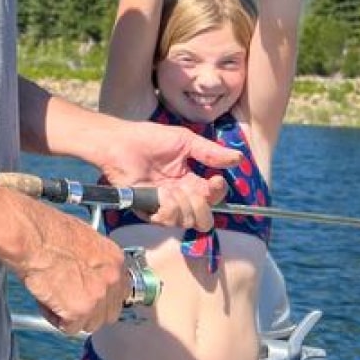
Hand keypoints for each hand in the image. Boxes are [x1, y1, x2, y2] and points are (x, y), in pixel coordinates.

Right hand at [12, 197, 126, 334]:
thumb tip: (88, 271)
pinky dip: (55, 318)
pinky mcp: (79, 311)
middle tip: (69, 299)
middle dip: (90, 311)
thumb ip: (93, 260)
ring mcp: (98, 297)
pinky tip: (46, 299)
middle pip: (109, 313)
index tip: (89, 294)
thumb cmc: (47, 231)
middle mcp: (112, 279)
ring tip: (53, 296)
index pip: (121, 291)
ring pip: (90, 323)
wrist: (32, 238)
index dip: (102, 296)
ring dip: (72, 316)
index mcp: (114, 259)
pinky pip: (69, 327)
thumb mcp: (82, 238)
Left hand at [96, 118, 237, 231]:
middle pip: (204, 218)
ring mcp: (163, 204)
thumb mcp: (185, 141)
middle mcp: (179, 196)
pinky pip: (166, 220)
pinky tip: (160, 193)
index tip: (215, 180)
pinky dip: (167, 208)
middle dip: (202, 206)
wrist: (120, 143)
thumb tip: (238, 158)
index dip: (218, 192)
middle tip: (190, 191)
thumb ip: (210, 152)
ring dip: (182, 204)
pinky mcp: (147, 210)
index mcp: (190, 180)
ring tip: (169, 188)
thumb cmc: (149, 139)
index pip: (213, 197)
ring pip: (187, 221)